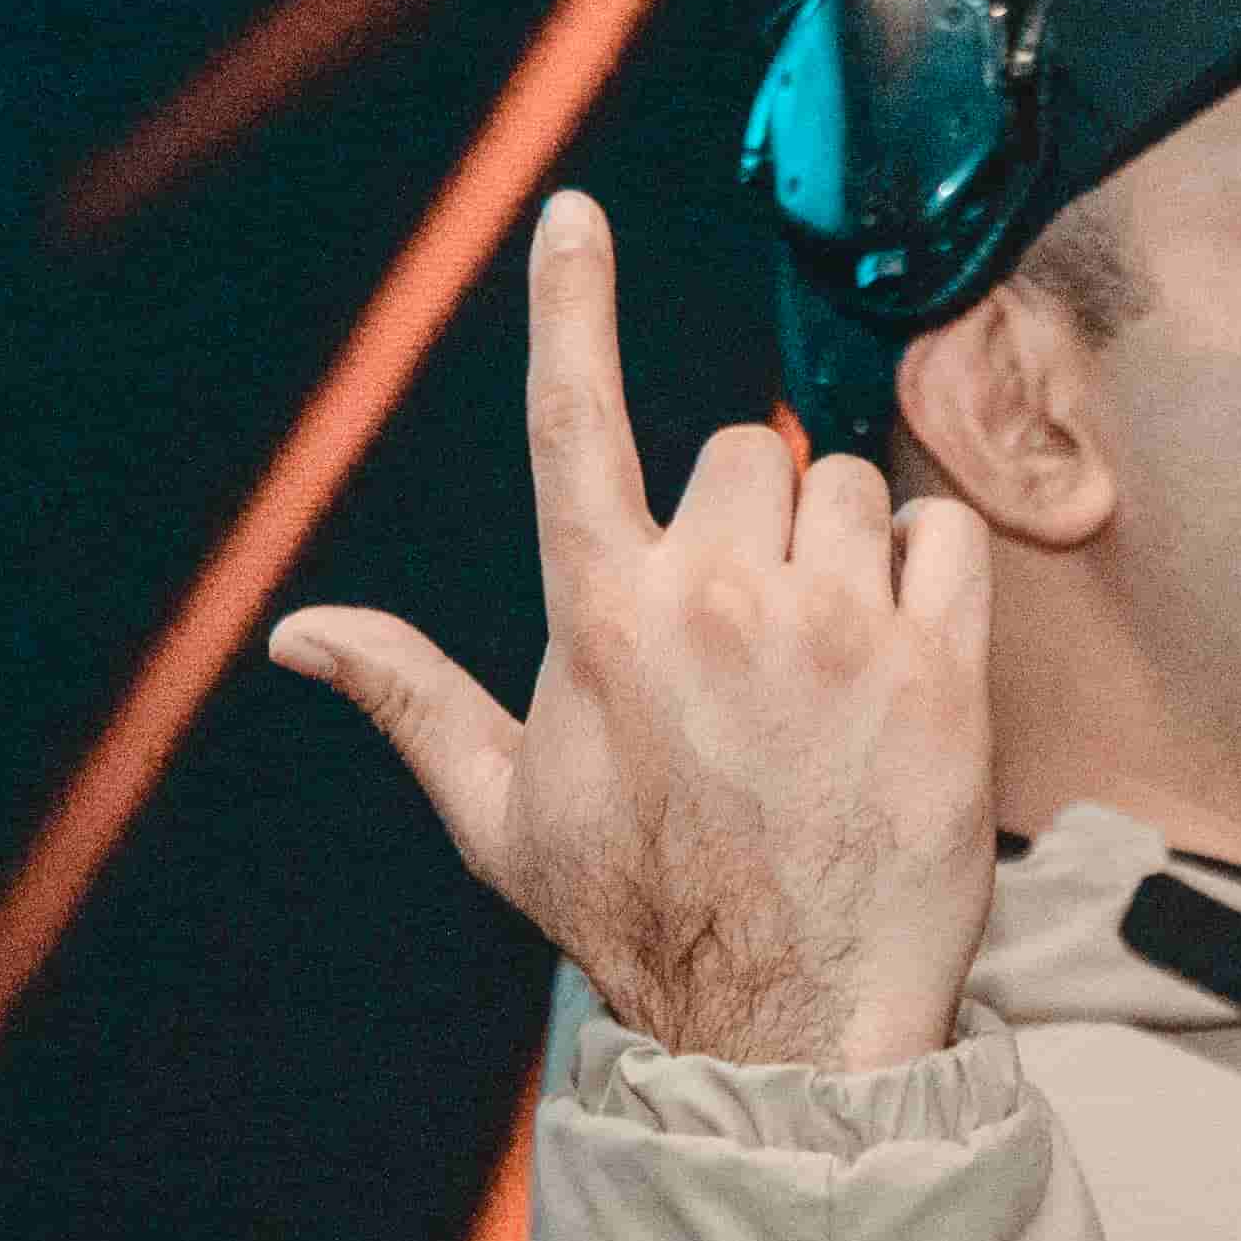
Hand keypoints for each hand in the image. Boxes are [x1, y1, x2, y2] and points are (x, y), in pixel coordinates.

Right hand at [264, 190, 994, 1070]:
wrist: (785, 1026)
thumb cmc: (639, 917)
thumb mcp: (505, 814)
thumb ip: (412, 696)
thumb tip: (295, 635)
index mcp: (600, 618)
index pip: (570, 422)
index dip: (566, 306)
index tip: (568, 213)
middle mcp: (715, 601)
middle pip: (745, 448)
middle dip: (751, 511)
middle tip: (752, 624)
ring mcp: (834, 629)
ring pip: (849, 485)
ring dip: (843, 544)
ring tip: (824, 658)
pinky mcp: (938, 668)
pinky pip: (945, 533)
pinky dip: (931, 570)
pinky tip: (901, 650)